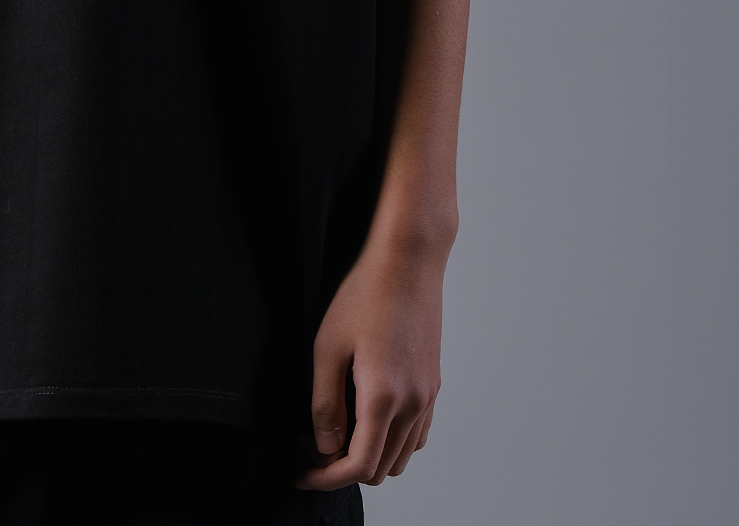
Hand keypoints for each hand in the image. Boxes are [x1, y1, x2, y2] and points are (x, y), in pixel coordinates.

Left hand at [297, 231, 447, 491]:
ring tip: (340, 432)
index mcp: (383, 398)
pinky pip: (417, 435)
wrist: (408, 261)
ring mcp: (427, 396)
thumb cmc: (366, 293)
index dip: (326, 478)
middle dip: (345, 469)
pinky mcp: (433, 384)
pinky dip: (394, 442)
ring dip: (371, 457)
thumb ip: (325, 403)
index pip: (358, 466)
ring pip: (402, 457)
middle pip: (381, 469)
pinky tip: (370, 419)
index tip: (305, 474)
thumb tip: (324, 446)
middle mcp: (412, 404)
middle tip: (315, 445)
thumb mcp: (328, 347)